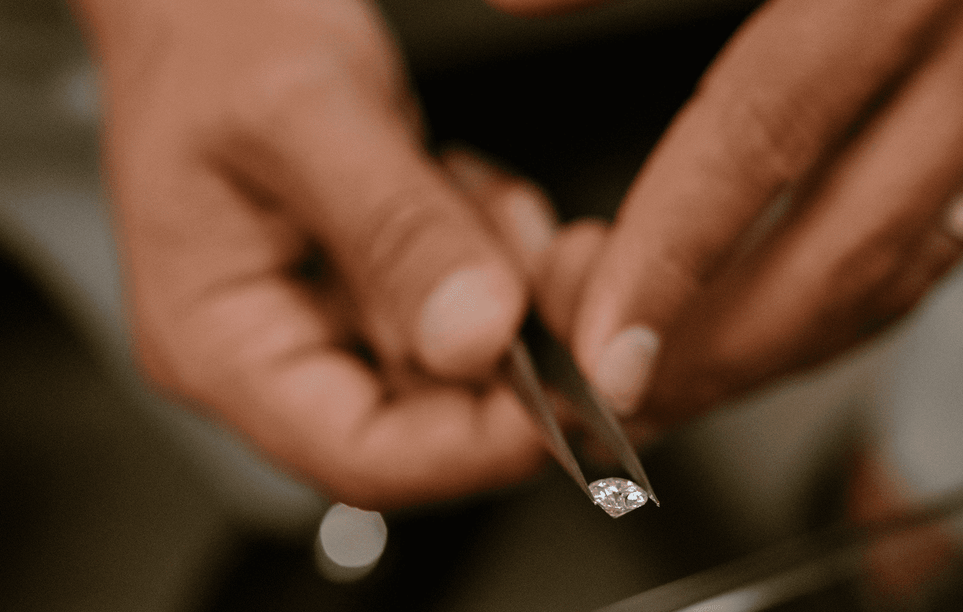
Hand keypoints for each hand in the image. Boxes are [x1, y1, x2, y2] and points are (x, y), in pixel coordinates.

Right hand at [73, 0, 559, 508]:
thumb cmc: (216, 38)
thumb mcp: (306, 115)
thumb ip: (394, 229)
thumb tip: (478, 336)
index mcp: (221, 343)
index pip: (358, 454)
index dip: (470, 448)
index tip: (563, 401)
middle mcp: (278, 350)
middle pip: (422, 418)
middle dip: (507, 351)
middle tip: (552, 271)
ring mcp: (330, 318)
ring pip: (459, 360)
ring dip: (503, 289)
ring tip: (484, 201)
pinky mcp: (374, 283)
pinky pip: (465, 306)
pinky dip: (494, 256)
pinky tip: (470, 195)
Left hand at [504, 0, 962, 427]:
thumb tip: (508, 1)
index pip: (759, 139)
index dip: (672, 257)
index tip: (600, 345)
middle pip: (838, 248)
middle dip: (721, 351)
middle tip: (625, 400)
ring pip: (893, 273)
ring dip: (778, 351)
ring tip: (678, 387)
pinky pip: (930, 249)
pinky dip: (841, 308)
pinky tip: (773, 328)